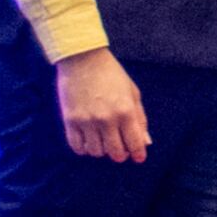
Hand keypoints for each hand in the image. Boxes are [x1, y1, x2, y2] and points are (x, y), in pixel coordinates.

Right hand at [56, 47, 148, 161]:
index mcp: (126, 111)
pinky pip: (77, 146)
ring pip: (96, 152)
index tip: (138, 157)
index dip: (138, 154)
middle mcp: (107, 119)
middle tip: (119, 149)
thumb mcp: (132, 92)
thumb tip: (145, 142)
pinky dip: (83, 148)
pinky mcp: (70, 120)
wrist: (82, 59)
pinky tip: (87, 140)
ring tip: (102, 139)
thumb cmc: (111, 74)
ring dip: (101, 150)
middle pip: (115, 152)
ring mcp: (87, 121)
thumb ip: (140, 118)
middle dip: (120, 154)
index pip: (135, 144)